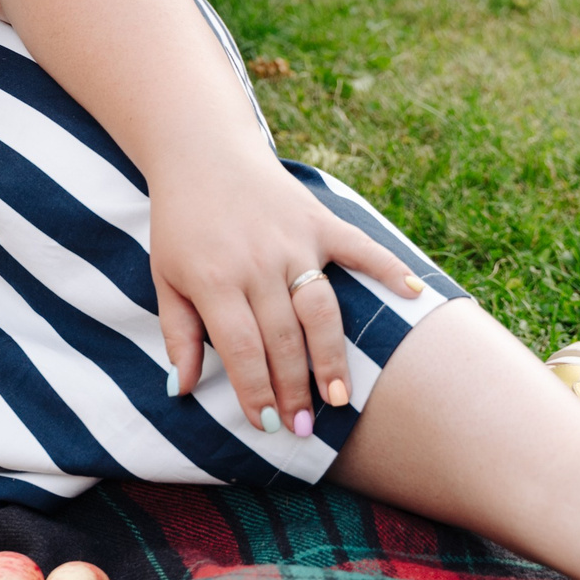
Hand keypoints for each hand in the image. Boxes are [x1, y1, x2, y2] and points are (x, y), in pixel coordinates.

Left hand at [149, 141, 425, 433]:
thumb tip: (180, 388)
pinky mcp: (320, 220)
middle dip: (294, 388)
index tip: (268, 424)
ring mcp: (294, 241)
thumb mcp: (164, 276)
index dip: (255, 392)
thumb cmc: (181, 223)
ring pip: (321, 309)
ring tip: (340, 398)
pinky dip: (389, 269)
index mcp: (214, 279)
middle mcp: (258, 262)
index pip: (241, 350)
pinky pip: (361, 249)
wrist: (202, 152)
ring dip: (332, 356)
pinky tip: (415, 295)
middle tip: (304, 426)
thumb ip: (177, 333)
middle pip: (283, 339)